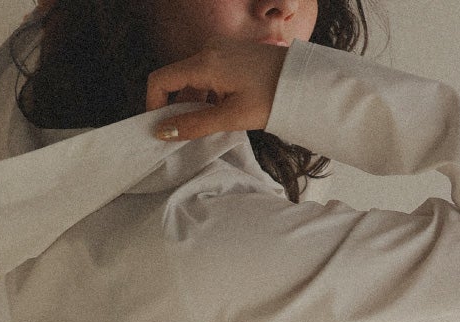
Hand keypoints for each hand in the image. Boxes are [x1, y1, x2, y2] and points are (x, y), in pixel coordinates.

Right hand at [145, 36, 287, 140]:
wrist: (306, 80)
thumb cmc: (272, 97)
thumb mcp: (231, 117)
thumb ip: (194, 124)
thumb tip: (162, 131)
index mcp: (205, 62)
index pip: (161, 80)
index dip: (153, 105)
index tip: (158, 128)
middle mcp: (209, 49)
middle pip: (176, 79)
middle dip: (174, 107)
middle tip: (184, 134)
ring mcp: (221, 49)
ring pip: (193, 79)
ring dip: (193, 103)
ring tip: (207, 126)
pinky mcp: (232, 54)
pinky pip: (208, 74)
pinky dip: (207, 95)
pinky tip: (221, 112)